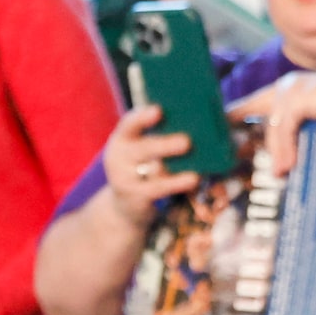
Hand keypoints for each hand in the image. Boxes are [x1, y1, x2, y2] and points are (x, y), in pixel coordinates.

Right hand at [101, 104, 202, 224]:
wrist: (126, 203)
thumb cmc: (142, 167)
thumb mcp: (144, 149)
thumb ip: (161, 134)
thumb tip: (196, 124)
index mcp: (122, 138)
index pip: (130, 123)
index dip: (143, 117)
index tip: (158, 111)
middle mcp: (119, 158)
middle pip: (144, 149)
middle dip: (165, 145)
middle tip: (186, 142)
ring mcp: (124, 180)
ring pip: (153, 171)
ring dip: (175, 170)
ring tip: (195, 170)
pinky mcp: (135, 198)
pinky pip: (159, 189)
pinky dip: (177, 184)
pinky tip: (193, 179)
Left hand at [237, 67, 315, 177]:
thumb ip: (299, 141)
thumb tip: (281, 169)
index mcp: (289, 92)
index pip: (251, 105)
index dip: (233, 117)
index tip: (216, 132)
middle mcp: (286, 88)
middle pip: (252, 114)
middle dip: (241, 138)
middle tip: (235, 163)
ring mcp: (292, 91)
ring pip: (271, 129)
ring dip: (276, 153)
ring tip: (282, 173)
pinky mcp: (299, 100)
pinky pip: (282, 129)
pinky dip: (284, 149)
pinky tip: (288, 166)